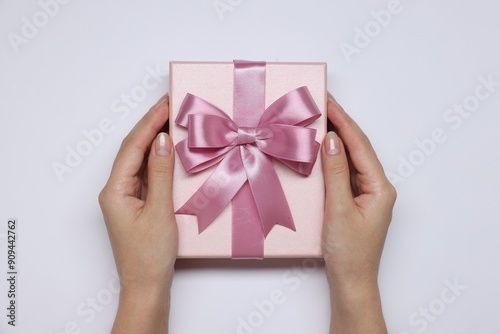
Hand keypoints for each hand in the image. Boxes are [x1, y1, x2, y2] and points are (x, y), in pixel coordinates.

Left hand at [99, 94, 177, 333]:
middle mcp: (116, 190)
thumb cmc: (150, 255)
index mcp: (115, 190)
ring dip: (154, 140)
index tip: (167, 104)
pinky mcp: (136, 204)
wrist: (147, 286)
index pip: (132, 147)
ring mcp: (125, 197)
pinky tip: (169, 150)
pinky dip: (157, 159)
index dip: (150, 123)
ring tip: (172, 120)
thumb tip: (162, 141)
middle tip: (171, 105)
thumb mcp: (159, 211)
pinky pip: (146, 173)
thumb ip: (160, 174)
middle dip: (150, 125)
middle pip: (132, 149)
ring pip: (139, 160)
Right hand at [321, 94, 395, 333]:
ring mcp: (365, 194)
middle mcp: (376, 187)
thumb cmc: (349, 252)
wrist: (350, 282)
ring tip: (319, 120)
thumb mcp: (338, 209)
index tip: (327, 102)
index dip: (343, 121)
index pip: (360, 145)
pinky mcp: (353, 200)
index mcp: (380, 187)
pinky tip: (320, 150)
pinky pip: (343, 172)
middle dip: (340, 125)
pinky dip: (331, 159)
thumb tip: (332, 140)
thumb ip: (335, 173)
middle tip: (321, 104)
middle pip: (357, 148)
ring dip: (335, 140)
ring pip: (350, 159)